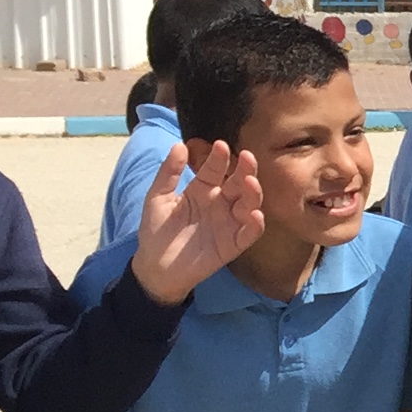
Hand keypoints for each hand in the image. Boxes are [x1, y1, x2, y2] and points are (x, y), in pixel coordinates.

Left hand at [127, 139, 263, 303]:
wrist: (155, 267)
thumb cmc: (156, 231)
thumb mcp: (157, 198)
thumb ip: (168, 173)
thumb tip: (179, 145)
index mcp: (202, 190)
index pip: (215, 170)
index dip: (219, 158)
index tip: (220, 145)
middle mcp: (220, 203)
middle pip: (238, 183)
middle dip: (245, 169)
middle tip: (247, 156)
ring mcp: (229, 223)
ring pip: (249, 205)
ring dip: (253, 193)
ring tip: (251, 182)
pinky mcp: (233, 244)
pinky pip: (249, 233)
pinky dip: (255, 225)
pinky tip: (255, 215)